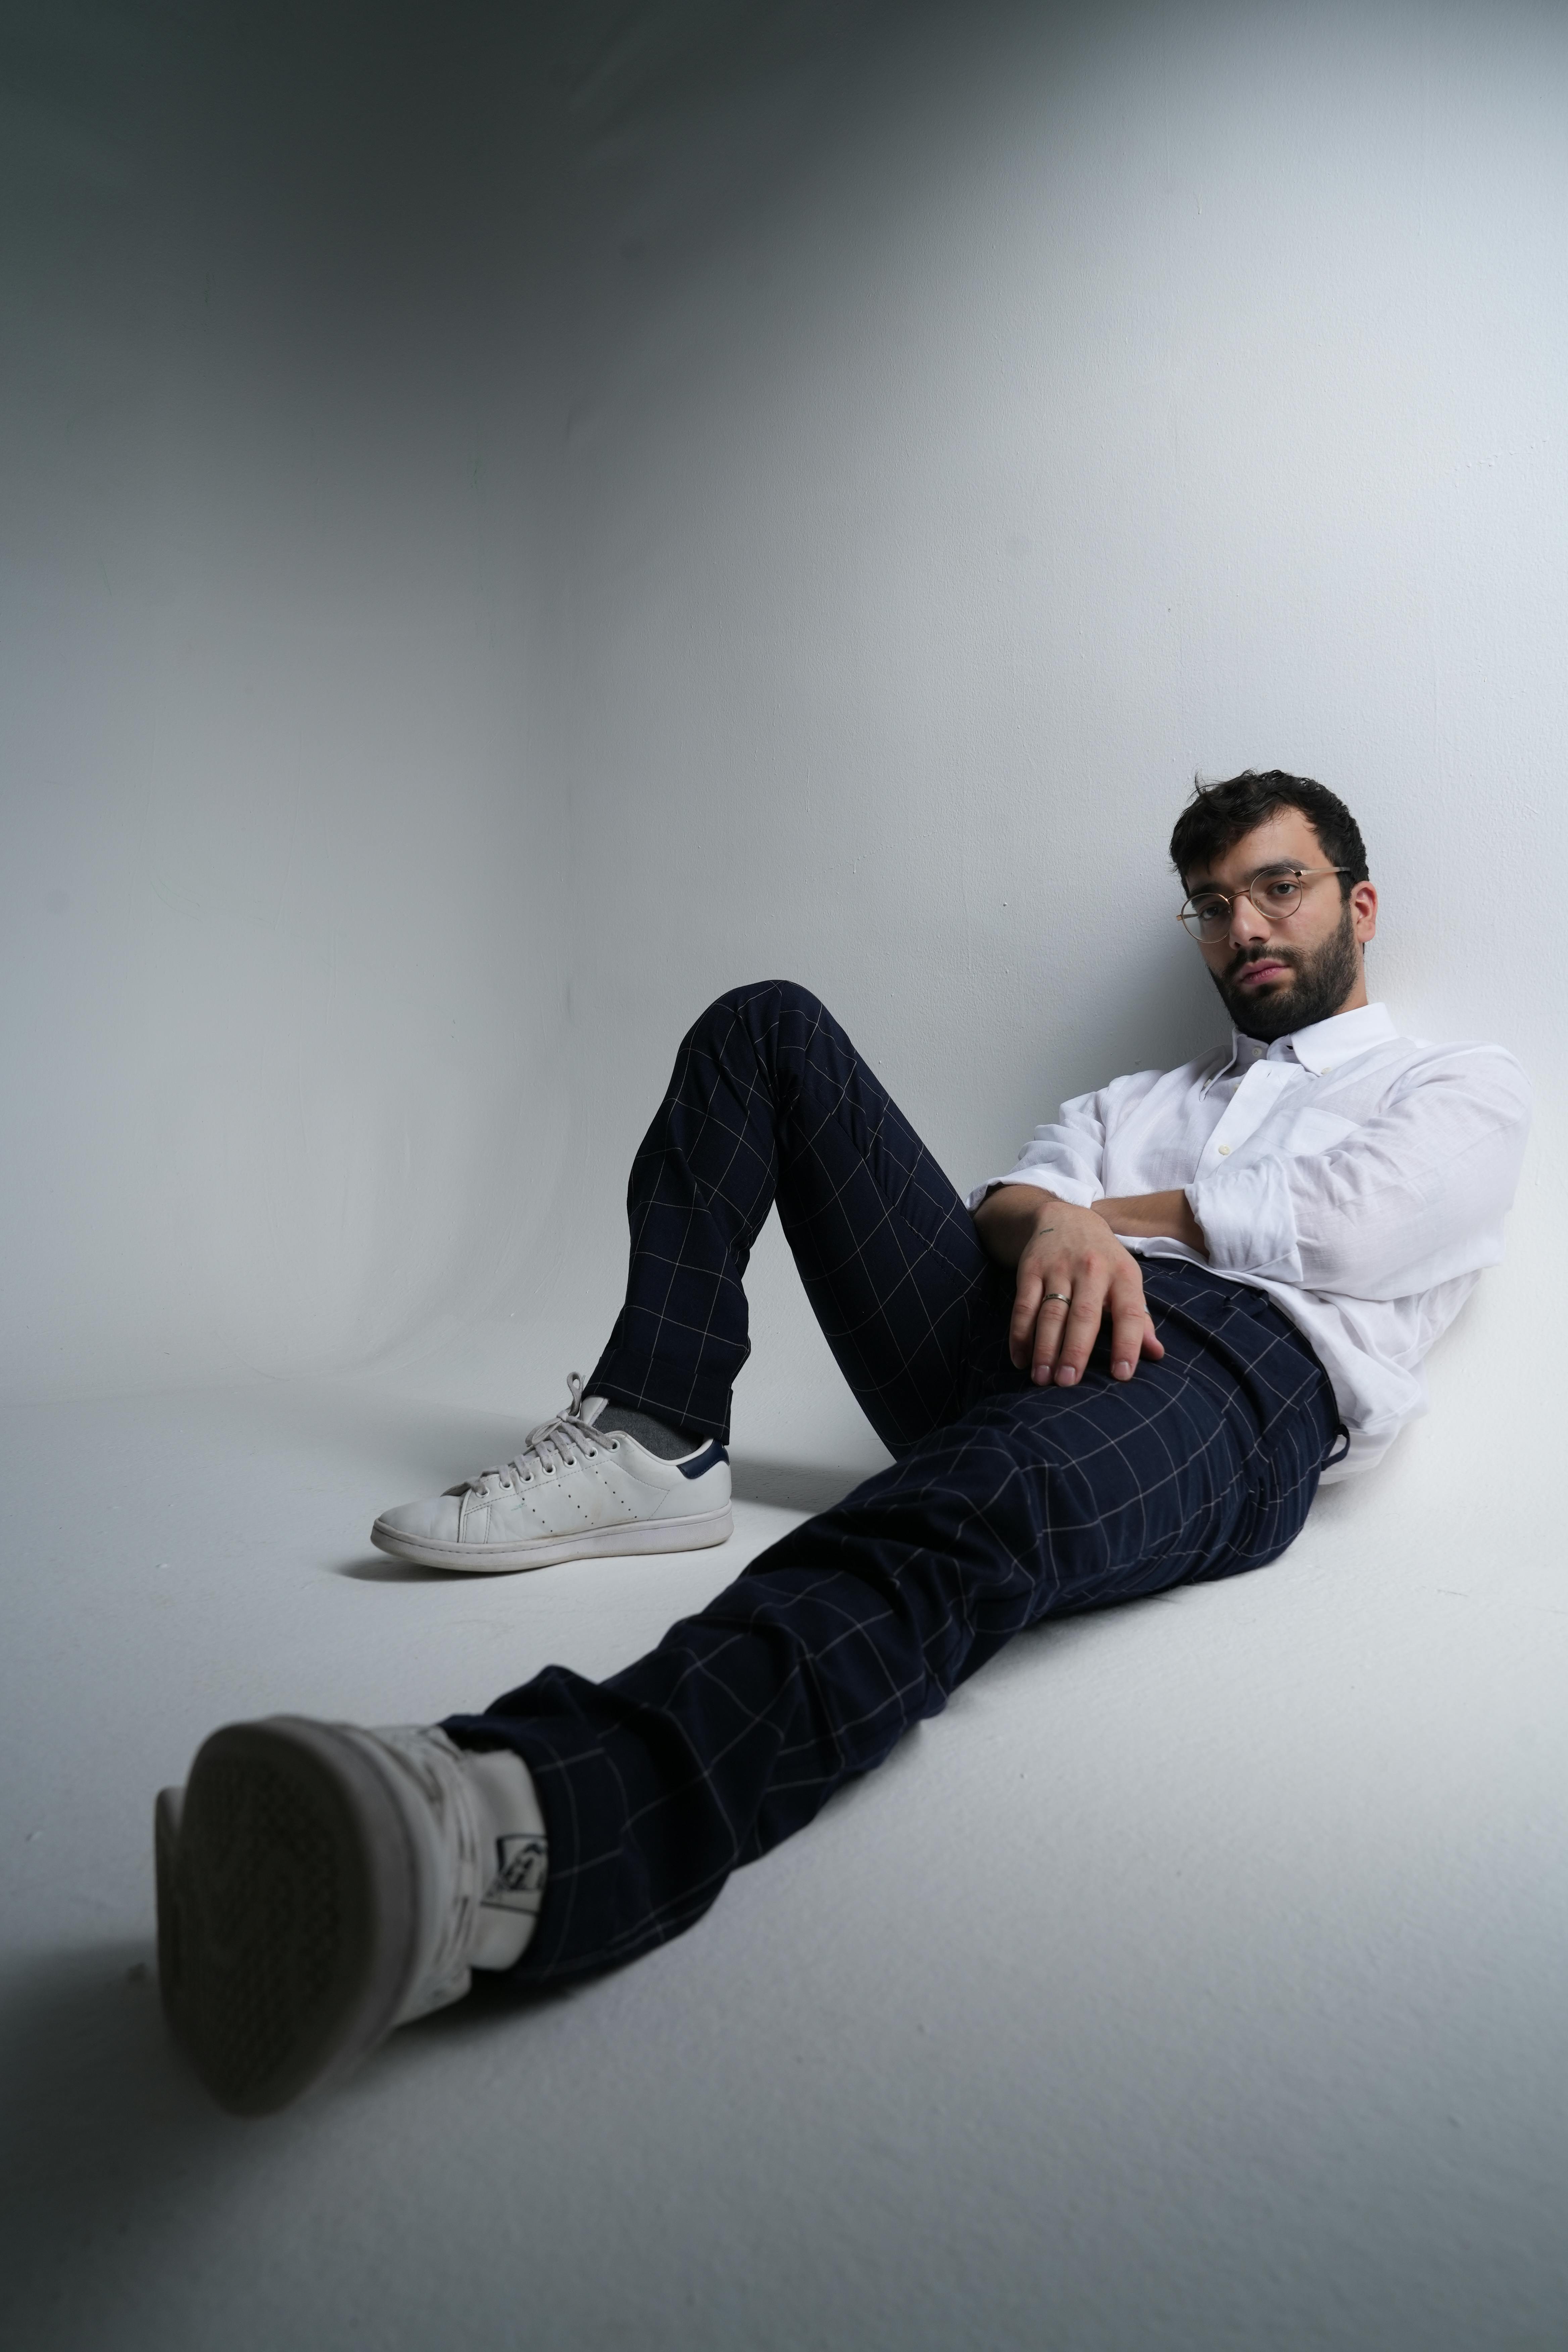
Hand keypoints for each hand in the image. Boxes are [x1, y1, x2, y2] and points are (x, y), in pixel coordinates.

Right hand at [1006, 1197, 1164, 1386]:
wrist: (1066, 1217)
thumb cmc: (1104, 1260)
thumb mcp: (1127, 1281)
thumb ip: (1140, 1319)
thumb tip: (1156, 1354)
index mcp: (1123, 1274)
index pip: (1129, 1313)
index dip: (1127, 1343)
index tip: (1122, 1375)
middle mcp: (1092, 1269)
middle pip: (1084, 1315)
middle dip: (1075, 1350)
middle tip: (1068, 1382)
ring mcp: (1058, 1268)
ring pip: (1051, 1313)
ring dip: (1045, 1348)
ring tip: (1042, 1379)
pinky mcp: (1030, 1269)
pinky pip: (1023, 1306)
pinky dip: (1019, 1334)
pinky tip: (1020, 1359)